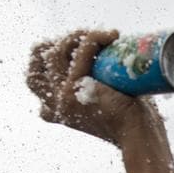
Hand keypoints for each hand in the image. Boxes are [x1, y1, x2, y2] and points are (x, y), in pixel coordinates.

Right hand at [27, 30, 163, 147]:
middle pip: (34, 66)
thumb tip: (106, 52)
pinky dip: (94, 38)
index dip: (49, 57)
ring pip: (53, 54)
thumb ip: (96, 84)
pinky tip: (112, 36)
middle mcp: (54, 107)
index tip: (76, 48)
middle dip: (52, 46)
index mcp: (58, 111)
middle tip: (83, 41)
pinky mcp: (73, 91)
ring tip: (104, 38)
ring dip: (77, 37)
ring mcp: (60, 99)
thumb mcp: (107, 100)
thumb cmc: (133, 118)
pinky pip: (79, 52)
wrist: (140, 136)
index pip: (35, 79)